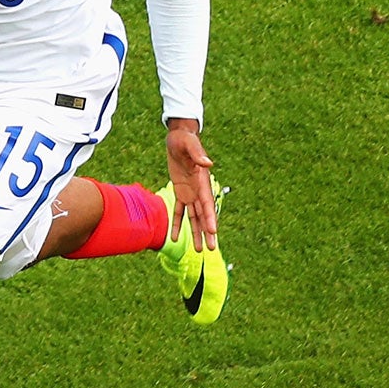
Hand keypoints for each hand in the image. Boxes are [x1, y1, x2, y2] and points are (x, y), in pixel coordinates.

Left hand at [164, 118, 218, 251]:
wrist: (178, 137)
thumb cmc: (185, 139)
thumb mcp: (190, 145)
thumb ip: (198, 154)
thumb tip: (208, 163)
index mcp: (202, 181)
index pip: (207, 203)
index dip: (210, 218)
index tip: (213, 232)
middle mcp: (199, 191)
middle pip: (204, 215)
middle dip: (207, 232)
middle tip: (211, 249)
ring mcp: (190, 193)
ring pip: (194, 217)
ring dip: (196, 233)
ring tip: (198, 250)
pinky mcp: (180, 192)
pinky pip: (179, 211)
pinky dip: (177, 224)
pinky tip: (175, 238)